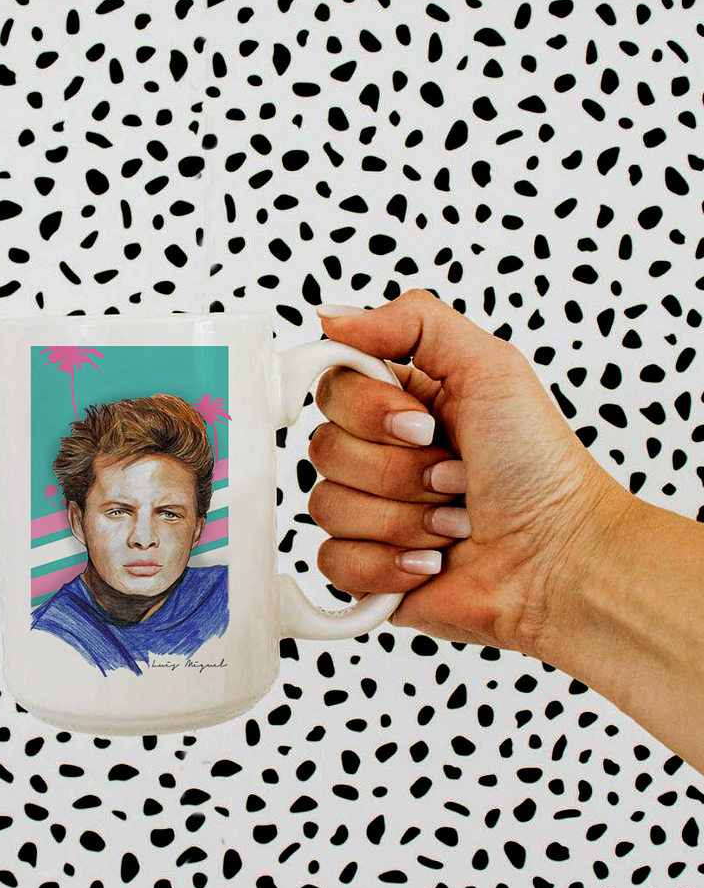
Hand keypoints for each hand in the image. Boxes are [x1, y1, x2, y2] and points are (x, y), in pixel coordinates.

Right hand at [308, 288, 633, 659]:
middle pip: (325, 450)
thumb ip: (412, 322)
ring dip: (404, 519)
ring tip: (455, 523)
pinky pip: (333, 561)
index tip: (422, 424)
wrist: (561, 559)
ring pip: (328, 506)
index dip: (368, 411)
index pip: (332, 389)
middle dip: (399, 470)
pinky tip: (432, 562)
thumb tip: (333, 317)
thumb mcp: (491, 367)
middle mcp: (381, 456)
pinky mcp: (368, 570)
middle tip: (455, 476)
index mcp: (401, 405)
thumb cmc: (540, 468)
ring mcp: (371, 515)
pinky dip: (388, 564)